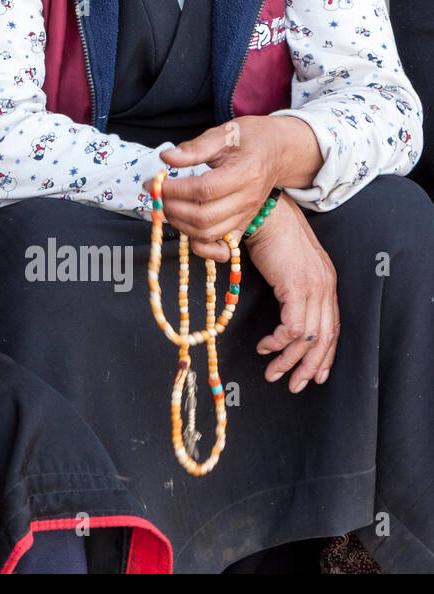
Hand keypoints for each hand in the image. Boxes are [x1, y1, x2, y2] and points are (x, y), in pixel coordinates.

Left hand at [159, 115, 315, 260]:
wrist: (279, 152)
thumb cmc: (250, 139)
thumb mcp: (224, 133)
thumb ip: (195, 148)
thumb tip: (166, 158)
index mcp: (244, 174)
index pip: (203, 190)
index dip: (174, 189)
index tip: (153, 182)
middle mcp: (248, 200)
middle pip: (204, 216)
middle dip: (172, 208)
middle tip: (155, 195)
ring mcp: (247, 215)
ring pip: (209, 233)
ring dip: (180, 224)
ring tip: (166, 206)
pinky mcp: (244, 224)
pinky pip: (224, 248)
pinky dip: (203, 248)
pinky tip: (187, 231)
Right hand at [245, 195, 338, 393]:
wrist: (262, 208)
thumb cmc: (267, 229)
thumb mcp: (284, 262)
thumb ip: (286, 284)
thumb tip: (278, 308)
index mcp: (324, 280)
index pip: (332, 326)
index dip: (324, 354)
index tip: (314, 374)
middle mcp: (325, 286)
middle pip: (325, 338)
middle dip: (309, 367)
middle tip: (295, 385)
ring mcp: (314, 287)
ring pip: (310, 339)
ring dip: (290, 361)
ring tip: (274, 373)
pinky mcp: (297, 287)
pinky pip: (293, 328)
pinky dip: (278, 343)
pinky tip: (265, 346)